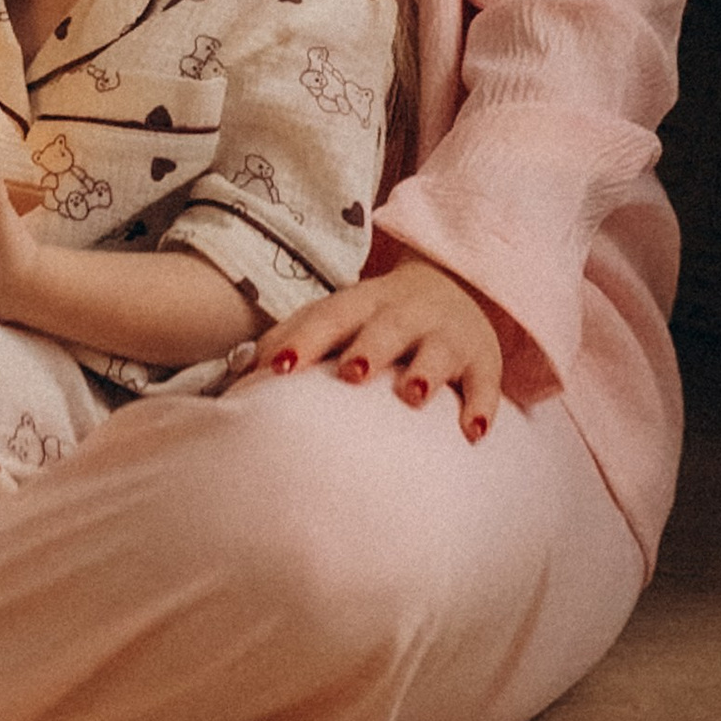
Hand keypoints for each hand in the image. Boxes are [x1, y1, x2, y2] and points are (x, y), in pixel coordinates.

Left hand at [246, 259, 504, 439]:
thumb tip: (235, 377)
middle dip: (369, 347)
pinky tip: (471, 433)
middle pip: (386, 326)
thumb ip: (293, 340)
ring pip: (437, 350)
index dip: (304, 338)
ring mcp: (447, 335)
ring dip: (424, 370)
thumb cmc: (374, 318)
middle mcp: (406, 313)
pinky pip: (485, 383)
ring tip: (411, 396)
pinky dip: (481, 406)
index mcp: (362, 303)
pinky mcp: (482, 360)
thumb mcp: (338, 317)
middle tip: (351, 374)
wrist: (453, 287)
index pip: (330, 315)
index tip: (277, 367)